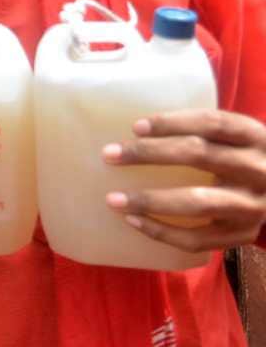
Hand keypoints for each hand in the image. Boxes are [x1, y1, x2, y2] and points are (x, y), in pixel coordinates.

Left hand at [104, 109, 265, 252]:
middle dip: (149, 154)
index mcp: (255, 137)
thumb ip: (204, 132)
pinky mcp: (243, 234)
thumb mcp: (238, 138)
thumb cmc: (244, 158)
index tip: (135, 127)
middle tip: (109, 154)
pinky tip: (134, 221)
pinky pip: (198, 238)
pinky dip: (162, 232)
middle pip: (199, 155)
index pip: (212, 123)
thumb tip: (137, 131)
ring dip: (150, 201)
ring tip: (113, 199)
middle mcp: (259, 170)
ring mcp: (252, 206)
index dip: (173, 122)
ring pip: (197, 202)